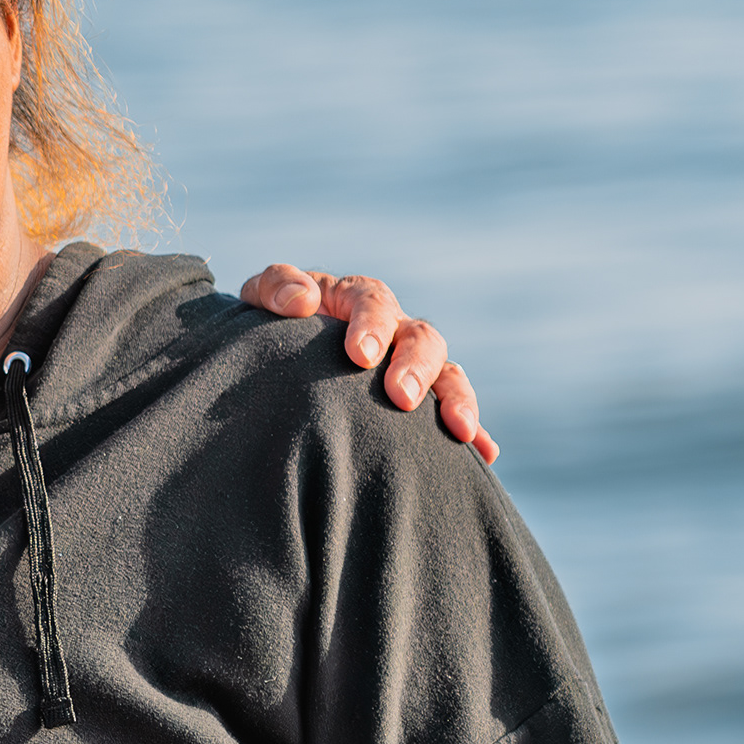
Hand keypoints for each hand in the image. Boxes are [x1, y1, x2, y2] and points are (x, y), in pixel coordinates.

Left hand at [237, 265, 495, 463]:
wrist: (275, 357)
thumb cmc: (271, 325)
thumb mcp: (260, 300)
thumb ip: (275, 288)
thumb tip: (303, 301)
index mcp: (357, 300)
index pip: (374, 303)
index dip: (371, 326)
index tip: (358, 355)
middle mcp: (394, 330)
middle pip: (421, 338)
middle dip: (415, 367)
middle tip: (401, 396)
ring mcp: (411, 365)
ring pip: (447, 374)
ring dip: (457, 400)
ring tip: (458, 431)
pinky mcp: (419, 401)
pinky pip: (452, 412)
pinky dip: (473, 431)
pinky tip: (484, 455)